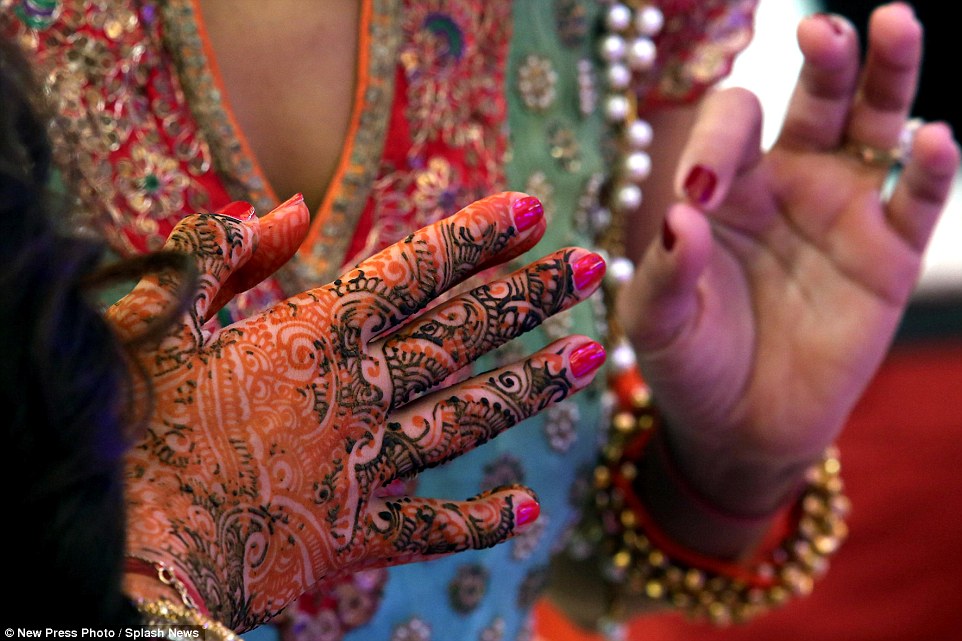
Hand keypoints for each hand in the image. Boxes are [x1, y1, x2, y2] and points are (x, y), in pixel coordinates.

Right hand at [111, 192, 606, 628]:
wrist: (125, 549)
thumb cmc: (128, 426)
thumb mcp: (155, 317)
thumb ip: (221, 254)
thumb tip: (291, 207)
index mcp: (310, 336)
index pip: (412, 271)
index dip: (475, 237)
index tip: (533, 210)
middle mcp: (356, 394)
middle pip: (460, 335)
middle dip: (529, 296)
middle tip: (593, 267)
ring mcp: (363, 467)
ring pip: (466, 419)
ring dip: (531, 387)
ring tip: (589, 359)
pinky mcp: (353, 537)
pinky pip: (430, 529)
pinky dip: (479, 522)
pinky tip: (530, 510)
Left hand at [620, 3, 958, 516]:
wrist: (740, 425)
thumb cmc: (690, 363)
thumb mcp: (659, 324)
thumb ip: (666, 274)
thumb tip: (683, 218)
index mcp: (723, 187)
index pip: (730, 125)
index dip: (717, 141)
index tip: (700, 189)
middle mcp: (786, 183)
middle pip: (815, 99)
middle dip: (824, 60)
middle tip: (822, 28)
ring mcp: (842, 211)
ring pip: (874, 126)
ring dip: (887, 76)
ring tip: (893, 23)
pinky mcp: (887, 255)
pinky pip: (915, 201)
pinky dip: (930, 170)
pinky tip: (935, 139)